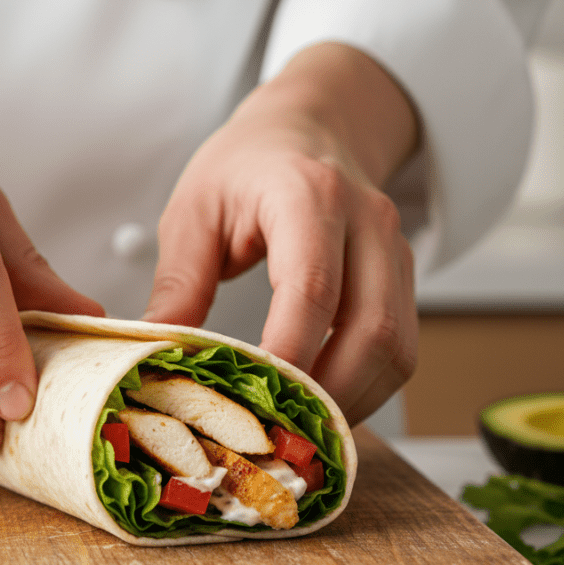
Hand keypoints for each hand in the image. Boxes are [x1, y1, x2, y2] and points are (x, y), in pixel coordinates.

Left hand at [143, 43, 418, 425]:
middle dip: (329, 397)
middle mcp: (368, 223)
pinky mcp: (404, 278)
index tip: (256, 407)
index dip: (289, 357)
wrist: (310, 125)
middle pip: (372, 330)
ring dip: (354, 402)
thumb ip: (179, 282)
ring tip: (303, 435)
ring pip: (396, 349)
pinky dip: (367, 388)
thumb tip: (159, 356)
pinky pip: (399, 349)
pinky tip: (324, 406)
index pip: (311, 289)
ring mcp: (395, 251)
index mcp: (308, 195)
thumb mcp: (194, 210)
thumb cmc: (247, 165)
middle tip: (281, 439)